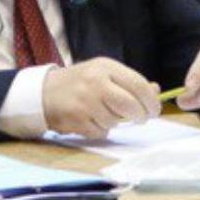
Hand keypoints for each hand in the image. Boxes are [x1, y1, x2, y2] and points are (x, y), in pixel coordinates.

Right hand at [42, 58, 160, 137]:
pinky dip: (101, 130)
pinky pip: (101, 132)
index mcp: (105, 67)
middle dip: (140, 116)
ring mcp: (85, 101)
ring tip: (103, 113)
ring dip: (115, 123)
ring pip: (116, 121)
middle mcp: (95, 82)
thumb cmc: (80, 82)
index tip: (154, 110)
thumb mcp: (103, 73)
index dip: (151, 101)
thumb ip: (129, 82)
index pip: (138, 84)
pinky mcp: (77, 119)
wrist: (44, 92)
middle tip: (141, 118)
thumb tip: (156, 91)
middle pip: (131, 106)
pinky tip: (91, 120)